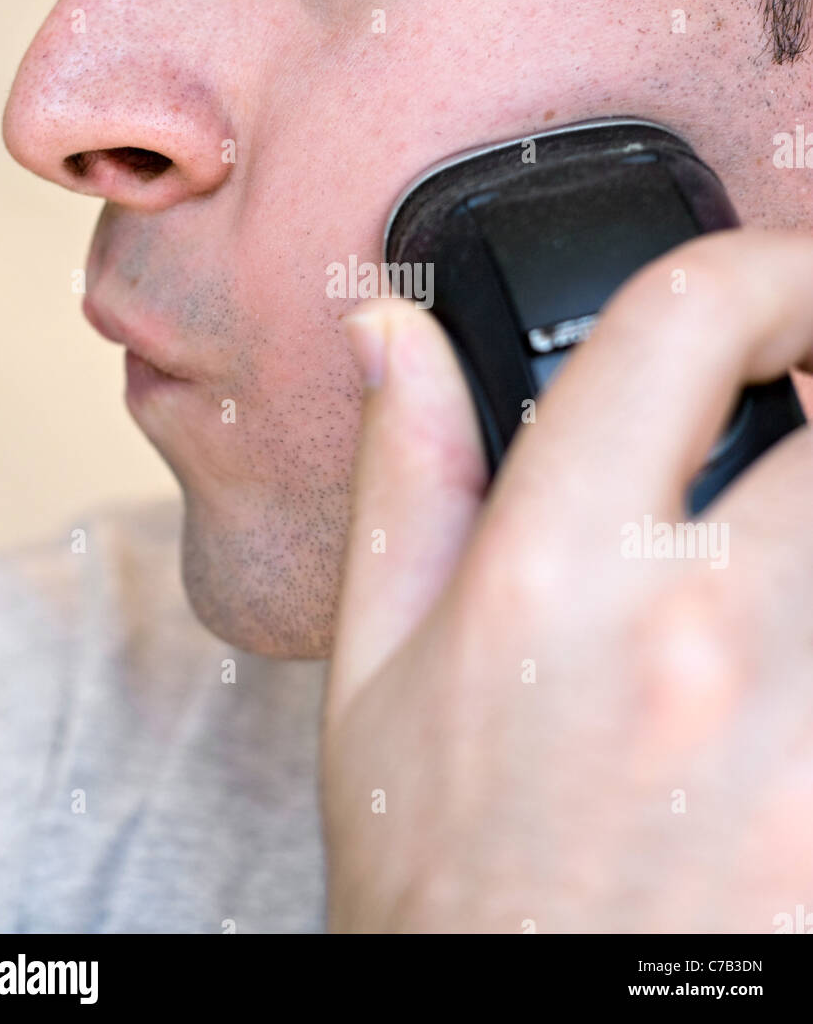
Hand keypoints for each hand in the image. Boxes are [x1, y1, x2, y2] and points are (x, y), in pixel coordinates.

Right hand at [322, 229, 812, 932]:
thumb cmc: (446, 881)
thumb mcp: (376, 669)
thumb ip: (407, 474)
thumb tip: (398, 332)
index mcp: (556, 571)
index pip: (685, 320)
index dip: (764, 264)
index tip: (778, 284)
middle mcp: (701, 633)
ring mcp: (809, 731)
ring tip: (793, 527)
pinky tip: (797, 651)